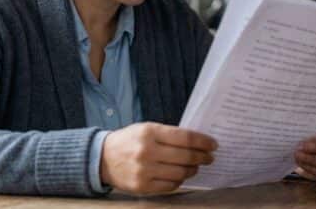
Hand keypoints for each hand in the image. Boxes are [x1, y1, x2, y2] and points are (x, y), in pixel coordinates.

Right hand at [100, 122, 217, 193]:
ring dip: (192, 170)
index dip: (202, 142)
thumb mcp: (146, 129)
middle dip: (202, 157)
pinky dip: (180, 181)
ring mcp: (144, 171)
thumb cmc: (129, 141)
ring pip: (180, 173)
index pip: (184, 137)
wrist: (102, 158)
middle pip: (185, 156)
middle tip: (209, 157)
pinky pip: (171, 186)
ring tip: (195, 166)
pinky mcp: (142, 186)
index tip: (213, 144)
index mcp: (149, 132)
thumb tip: (197, 143)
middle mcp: (147, 151)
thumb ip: (169, 135)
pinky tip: (181, 175)